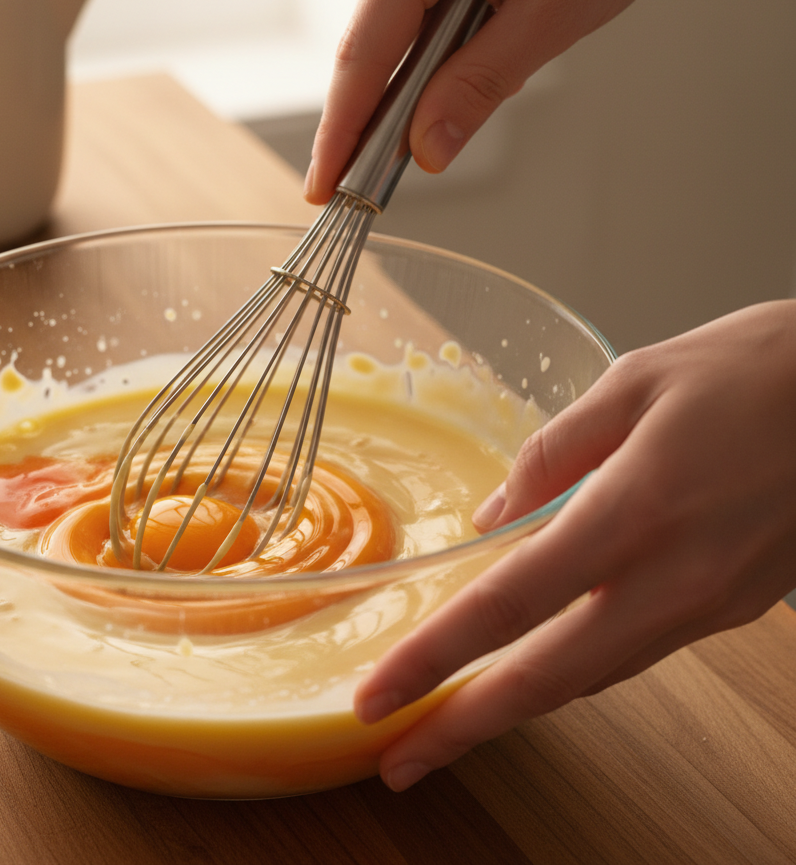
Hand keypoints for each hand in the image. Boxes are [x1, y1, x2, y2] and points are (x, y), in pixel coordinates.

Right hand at [304, 0, 795, 202]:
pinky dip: (430, 43)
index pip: (362, 56)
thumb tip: (425, 150)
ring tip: (481, 76)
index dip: (341, 131)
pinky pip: (407, 5)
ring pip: (388, 29)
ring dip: (419, 73)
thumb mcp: (549, 19)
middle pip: (368, 45)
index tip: (322, 188)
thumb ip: (477, 87)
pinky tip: (474, 44)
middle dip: (382, 110)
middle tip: (395, 168)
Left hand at [354, 300, 795, 790]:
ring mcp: (708, 603)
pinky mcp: (733, 608)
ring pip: (594, 678)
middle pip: (549, 677)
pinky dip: (575, 675)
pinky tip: (537, 672)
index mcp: (635, 509)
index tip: (380, 696)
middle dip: (465, 727)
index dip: (437, 657)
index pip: (511, 603)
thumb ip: (552, 452)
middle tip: (400, 763)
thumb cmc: (754, 370)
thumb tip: (492, 516)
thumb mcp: (634, 381)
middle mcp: (673, 576)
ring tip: (453, 727)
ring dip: (517, 709)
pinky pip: (636, 653)